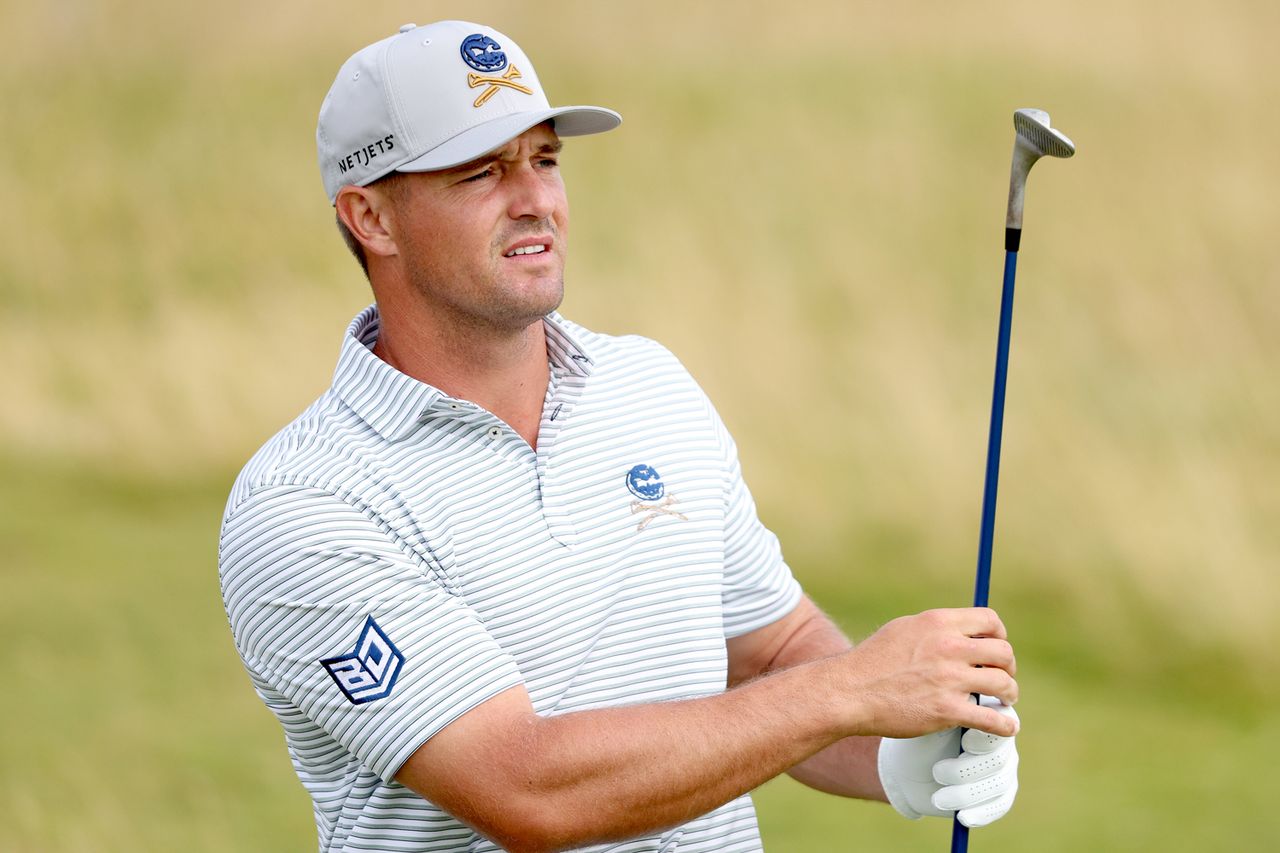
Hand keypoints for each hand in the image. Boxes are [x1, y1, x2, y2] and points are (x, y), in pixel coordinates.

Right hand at [837, 608, 1017, 737]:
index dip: (1000, 636)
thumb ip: (936, 629)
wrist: (849, 692)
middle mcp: (948, 647)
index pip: (990, 621)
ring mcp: (949, 679)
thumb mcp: (904, 629)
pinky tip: (1006, 727)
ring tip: (1004, 700)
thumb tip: (962, 630)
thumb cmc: (873, 661)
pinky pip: (992, 719)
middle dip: (1008, 667)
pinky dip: (1005, 725)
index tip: (996, 650)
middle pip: (1003, 653)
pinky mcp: (947, 711)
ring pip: (1003, 684)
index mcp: (938, 623)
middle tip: (1002, 678)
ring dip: (1009, 694)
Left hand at [878, 697, 1018, 827]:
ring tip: (939, 797)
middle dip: (967, 769)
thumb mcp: (927, 722)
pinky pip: (1000, 804)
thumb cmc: (917, 735)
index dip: (987, 735)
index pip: (1003, 722)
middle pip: (1000, 757)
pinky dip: (982, 812)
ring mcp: (1003, 767)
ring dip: (967, 793)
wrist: (905, 765)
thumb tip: (971, 704)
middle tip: (938, 772)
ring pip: (999, 783)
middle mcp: (1001, 741)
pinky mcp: (999, 792)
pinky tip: (963, 817)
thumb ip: (950, 714)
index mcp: (988, 714)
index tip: (965, 742)